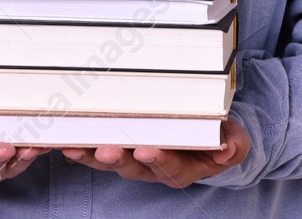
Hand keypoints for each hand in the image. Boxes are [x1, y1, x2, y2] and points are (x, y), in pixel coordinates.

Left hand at [60, 118, 250, 187]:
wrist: (204, 134)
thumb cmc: (217, 137)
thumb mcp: (233, 141)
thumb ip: (232, 145)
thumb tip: (226, 148)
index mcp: (181, 168)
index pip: (168, 167)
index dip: (158, 159)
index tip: (147, 150)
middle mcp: (152, 168)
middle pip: (133, 167)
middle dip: (118, 159)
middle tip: (107, 150)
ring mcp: (132, 159)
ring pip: (111, 161)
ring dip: (92, 154)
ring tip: (77, 147)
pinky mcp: (118, 146)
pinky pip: (97, 150)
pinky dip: (83, 147)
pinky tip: (67, 141)